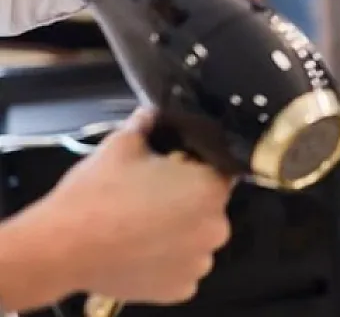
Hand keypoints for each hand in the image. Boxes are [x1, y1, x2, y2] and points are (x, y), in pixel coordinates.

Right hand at [35, 109, 232, 303]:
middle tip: (151, 199)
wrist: (61, 247)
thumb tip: (151, 111)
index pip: (218, 171)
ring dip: (178, 234)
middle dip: (186, 202)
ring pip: (196, 241)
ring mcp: (199, 263)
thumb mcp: (121, 145)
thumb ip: (146, 124)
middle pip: (208, 208)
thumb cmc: (96, 194)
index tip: (173, 171)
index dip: (195, 169)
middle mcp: (216, 228)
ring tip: (141, 227)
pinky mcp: (179, 290)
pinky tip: (140, 252)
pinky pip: (181, 270)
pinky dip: (166, 263)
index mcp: (210, 189)